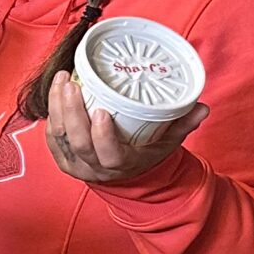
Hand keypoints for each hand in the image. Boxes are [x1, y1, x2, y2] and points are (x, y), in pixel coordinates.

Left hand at [43, 73, 206, 184]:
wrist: (124, 174)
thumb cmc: (146, 152)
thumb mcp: (168, 142)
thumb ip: (183, 124)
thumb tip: (202, 107)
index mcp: (120, 165)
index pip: (108, 154)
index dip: (102, 135)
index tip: (101, 110)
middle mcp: (94, 168)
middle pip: (77, 143)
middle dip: (72, 112)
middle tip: (71, 83)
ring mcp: (74, 164)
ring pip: (60, 136)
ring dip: (57, 107)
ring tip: (62, 79)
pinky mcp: (61, 158)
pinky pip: (52, 136)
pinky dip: (52, 113)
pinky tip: (56, 91)